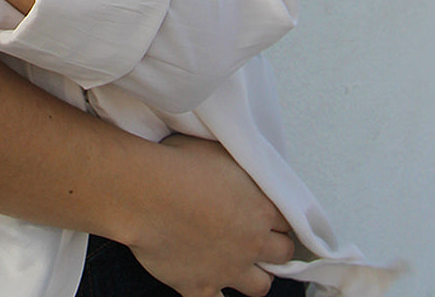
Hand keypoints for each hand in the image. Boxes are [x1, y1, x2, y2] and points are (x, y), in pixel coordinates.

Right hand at [126, 134, 294, 295]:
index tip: (266, 213)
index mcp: (260, 207)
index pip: (287, 219)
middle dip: (274, 246)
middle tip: (260, 238)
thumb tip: (243, 164)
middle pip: (283, 254)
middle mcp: (251, 242)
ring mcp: (228, 269)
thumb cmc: (178, 165)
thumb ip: (240, 168)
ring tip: (242, 264)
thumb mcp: (220, 151)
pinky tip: (210, 283)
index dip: (276, 216)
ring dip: (255, 276)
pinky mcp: (200, 287)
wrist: (147, 193)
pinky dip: (214, 293)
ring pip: (260, 286)